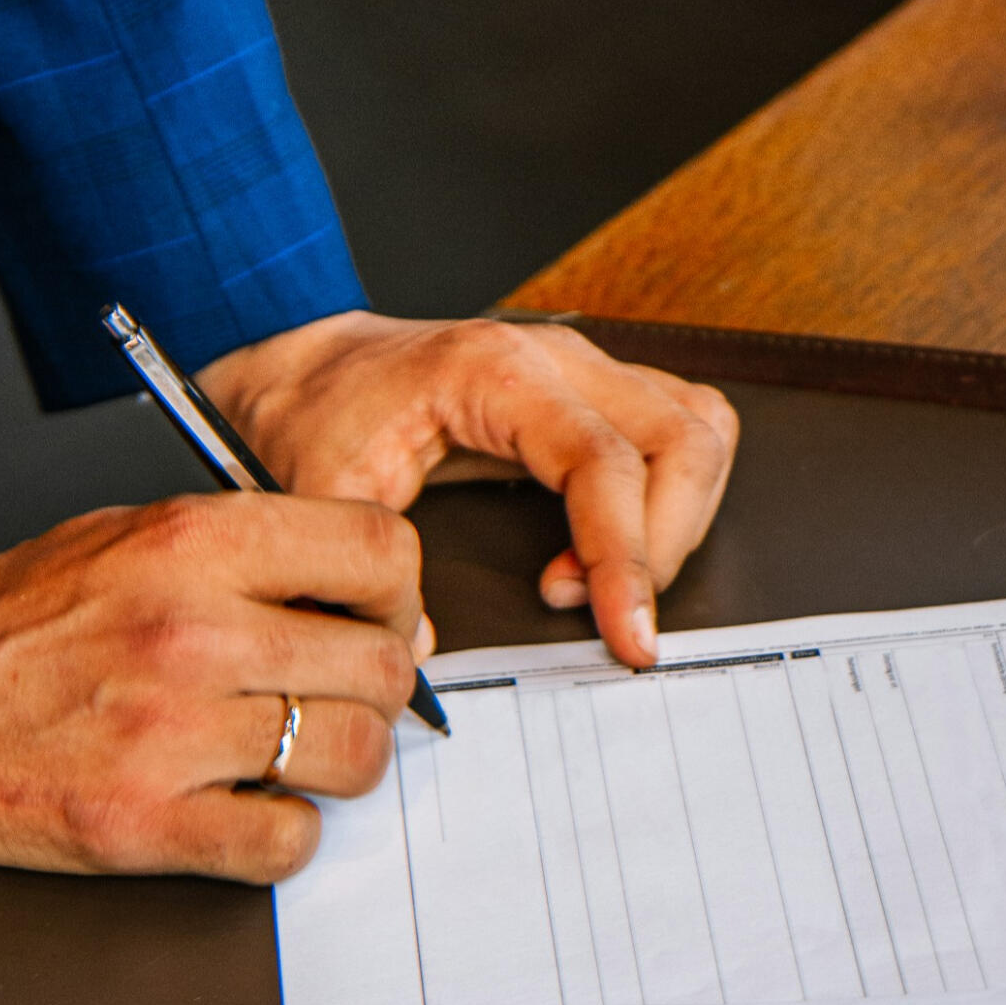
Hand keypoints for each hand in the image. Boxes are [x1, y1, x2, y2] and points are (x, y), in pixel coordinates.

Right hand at [0, 495, 424, 879]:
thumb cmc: (9, 618)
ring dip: (339, 766)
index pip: (379, 552)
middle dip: (375, 689)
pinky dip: (282, 835)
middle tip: (334, 700)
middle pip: (382, 665)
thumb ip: (250, 558)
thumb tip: (378, 611)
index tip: (374, 621)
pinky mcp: (139, 823)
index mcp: (192, 543)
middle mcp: (191, 631)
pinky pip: (285, 844)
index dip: (397, 595)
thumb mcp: (132, 535)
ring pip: (353, 758)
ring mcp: (168, 732)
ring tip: (288, 758)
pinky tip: (243, 810)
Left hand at [198, 313, 737, 667]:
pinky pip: (680, 426)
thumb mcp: (321, 492)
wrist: (305, 369)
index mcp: (496, 372)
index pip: (606, 461)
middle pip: (682, 440)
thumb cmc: (315, 415)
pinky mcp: (592, 389)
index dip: (627, 556)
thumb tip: (423, 648)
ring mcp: (584, 367)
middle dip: (662, 546)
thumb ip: (365, 570)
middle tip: (608, 616)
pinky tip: (606, 548)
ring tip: (604, 582)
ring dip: (678, 518)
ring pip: (700, 427)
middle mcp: (557, 356)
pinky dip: (671, 496)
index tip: (628, 634)